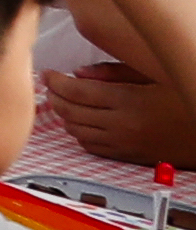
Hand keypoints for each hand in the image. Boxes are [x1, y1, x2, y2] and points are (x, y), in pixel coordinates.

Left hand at [45, 61, 195, 165]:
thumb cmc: (184, 98)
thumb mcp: (154, 75)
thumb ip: (114, 72)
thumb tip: (79, 73)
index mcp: (128, 101)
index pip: (77, 91)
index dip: (55, 81)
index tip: (47, 73)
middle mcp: (122, 125)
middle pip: (71, 112)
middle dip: (54, 97)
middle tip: (50, 85)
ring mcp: (124, 144)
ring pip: (76, 132)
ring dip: (63, 116)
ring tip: (61, 101)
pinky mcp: (129, 157)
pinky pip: (92, 147)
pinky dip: (78, 134)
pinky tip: (80, 122)